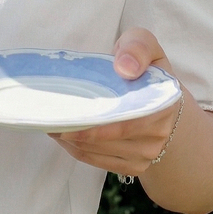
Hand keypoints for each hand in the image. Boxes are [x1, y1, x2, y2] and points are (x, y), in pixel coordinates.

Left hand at [50, 28, 181, 175]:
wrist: (164, 103)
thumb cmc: (146, 71)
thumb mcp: (147, 47)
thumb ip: (138, 47)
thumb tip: (124, 68)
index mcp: (163, 103)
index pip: (128, 122)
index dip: (97, 126)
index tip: (69, 118)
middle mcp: (158, 133)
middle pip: (107, 140)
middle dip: (75, 131)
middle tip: (48, 118)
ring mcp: (147, 153)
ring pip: (98, 152)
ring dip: (70, 140)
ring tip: (51, 123)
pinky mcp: (134, 166)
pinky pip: (97, 161)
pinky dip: (76, 150)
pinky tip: (63, 136)